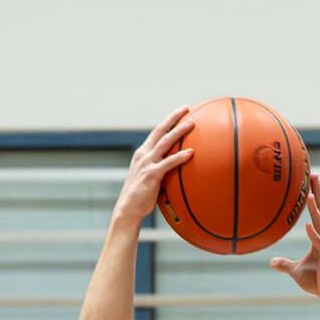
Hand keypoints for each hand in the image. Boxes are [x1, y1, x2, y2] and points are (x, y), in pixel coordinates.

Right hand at [112, 108, 194, 228]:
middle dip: (173, 118)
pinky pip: (168, 163)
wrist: (128, 210)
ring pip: (165, 142)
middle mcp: (143, 155)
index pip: (156, 132)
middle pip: (160, 131)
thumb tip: (175, 168)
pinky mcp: (151, 175)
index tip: (179, 112)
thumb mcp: (148, 178)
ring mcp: (147, 164)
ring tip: (192, 124)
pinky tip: (191, 153)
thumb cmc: (140, 197)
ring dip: (179, 131)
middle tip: (186, 109)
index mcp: (142, 154)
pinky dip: (180, 157)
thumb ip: (159, 169)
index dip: (168, 121)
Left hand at [269, 173, 319, 305]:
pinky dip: (314, 234)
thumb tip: (272, 262)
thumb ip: (285, 264)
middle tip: (315, 175)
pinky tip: (308, 224)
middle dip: (319, 193)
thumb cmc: (317, 281)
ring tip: (309, 195)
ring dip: (315, 210)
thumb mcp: (297, 271)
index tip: (316, 178)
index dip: (319, 195)